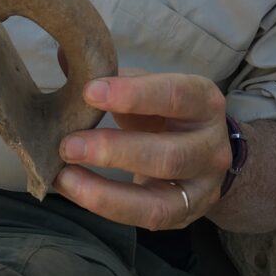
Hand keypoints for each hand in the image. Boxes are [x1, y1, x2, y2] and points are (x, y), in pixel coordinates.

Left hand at [53, 72, 231, 229]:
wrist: (203, 152)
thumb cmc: (165, 112)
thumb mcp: (148, 87)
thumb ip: (113, 75)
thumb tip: (65, 56)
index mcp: (204, 101)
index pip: (174, 96)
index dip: (133, 95)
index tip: (88, 92)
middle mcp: (211, 147)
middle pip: (167, 155)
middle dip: (114, 152)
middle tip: (67, 145)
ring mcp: (202, 188)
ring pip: (158, 201)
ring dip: (104, 191)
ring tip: (63, 176)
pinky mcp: (185, 216)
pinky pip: (146, 219)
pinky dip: (107, 207)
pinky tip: (75, 191)